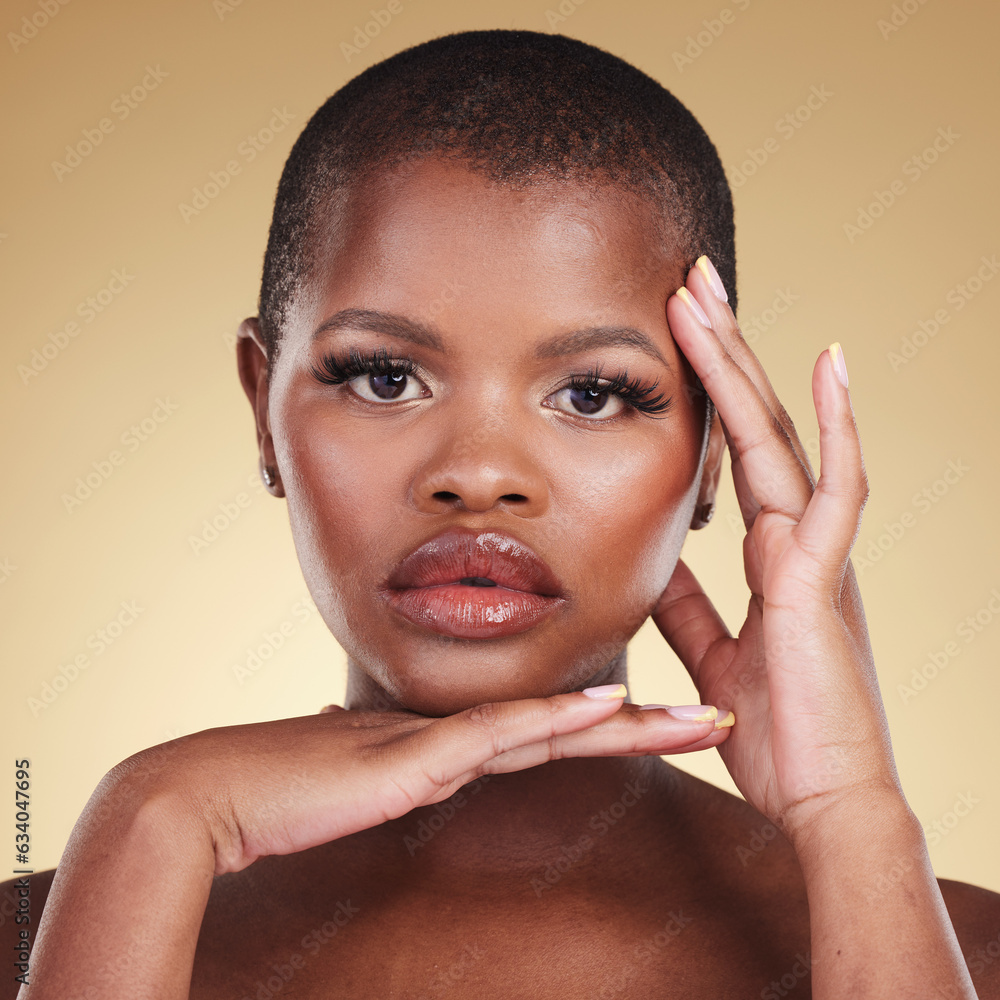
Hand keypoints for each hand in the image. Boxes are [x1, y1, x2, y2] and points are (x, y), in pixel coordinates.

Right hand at [112, 686, 731, 874]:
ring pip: (559, 727)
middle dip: (655, 725)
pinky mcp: (418, 756)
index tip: (669, 723)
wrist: (214, 792)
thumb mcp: (358, 780)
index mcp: (452, 740)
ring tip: (708, 717)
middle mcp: (460, 730)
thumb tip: (407, 759)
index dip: (615, 728)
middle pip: (576, 727)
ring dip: (638, 724)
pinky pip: (503, 737)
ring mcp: (442, 737)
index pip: (552, 734)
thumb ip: (394, 766)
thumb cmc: (281, 791)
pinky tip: (612, 710)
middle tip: (724, 715)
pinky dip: (561, 724)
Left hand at [652, 255, 900, 840]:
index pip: (733, 454)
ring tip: (709, 295)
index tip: (676, 337)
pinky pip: (837, 489)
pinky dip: (836, 426)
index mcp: (771, 555)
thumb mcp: (711, 653)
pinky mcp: (825, 579)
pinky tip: (829, 364)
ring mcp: (815, 553)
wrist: (822, 804)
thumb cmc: (777, 734)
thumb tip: (658, 560)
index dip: (705, 394)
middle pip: (752, 425)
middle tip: (687, 280)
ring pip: (779, 438)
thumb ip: (687, 603)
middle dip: (718, 350)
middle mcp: (796, 539)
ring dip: (744, 365)